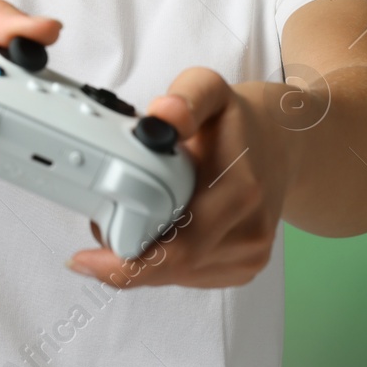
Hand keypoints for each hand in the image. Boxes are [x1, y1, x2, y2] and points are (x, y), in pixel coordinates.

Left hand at [66, 67, 298, 288]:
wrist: (282, 144)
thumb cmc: (237, 121)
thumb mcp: (210, 88)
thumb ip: (186, 97)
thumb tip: (161, 117)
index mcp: (240, 192)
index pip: (178, 247)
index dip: (127, 262)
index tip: (83, 259)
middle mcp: (249, 232)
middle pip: (171, 268)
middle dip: (126, 256)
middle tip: (101, 225)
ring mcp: (250, 256)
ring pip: (177, 276)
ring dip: (144, 260)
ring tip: (136, 217)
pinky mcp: (245, 268)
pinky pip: (190, 277)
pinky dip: (165, 261)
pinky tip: (162, 230)